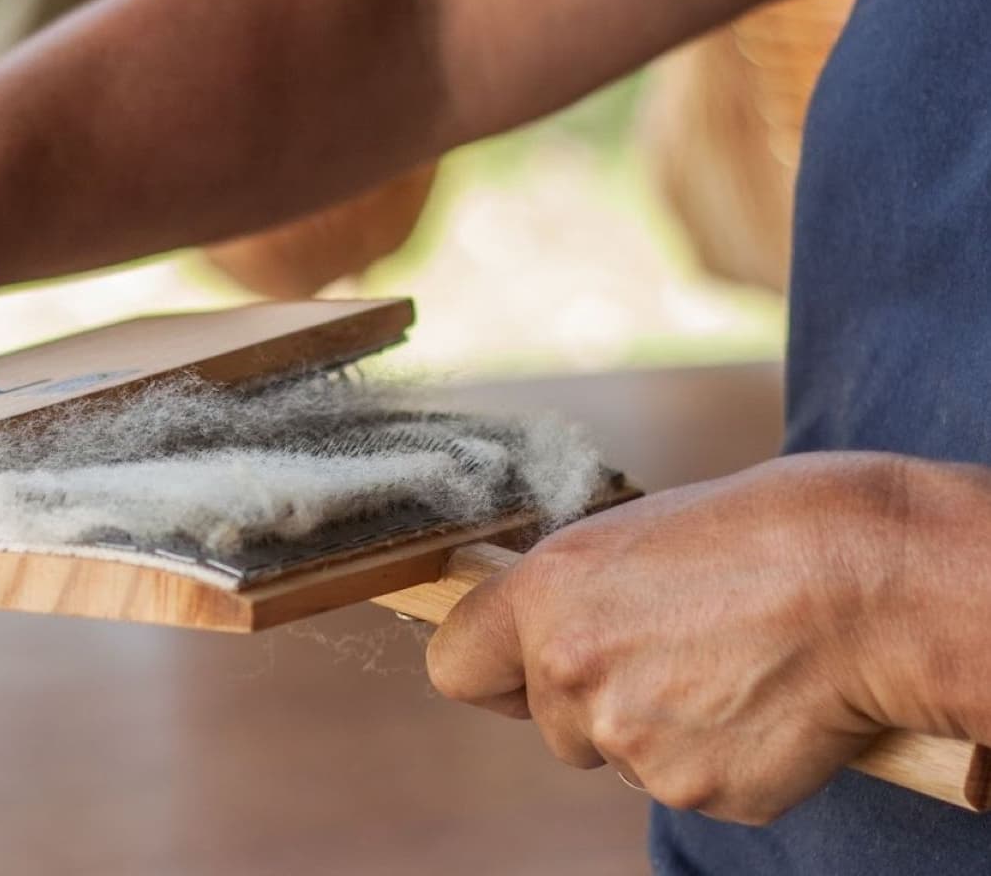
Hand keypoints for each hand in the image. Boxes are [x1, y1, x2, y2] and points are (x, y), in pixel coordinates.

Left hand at [426, 453, 912, 824]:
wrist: (867, 580)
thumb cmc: (761, 534)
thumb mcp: (632, 537)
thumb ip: (574, 596)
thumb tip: (549, 628)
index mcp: (544, 596)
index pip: (455, 667)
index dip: (490, 673)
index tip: (514, 672)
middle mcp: (570, 672)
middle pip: (549, 722)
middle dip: (597, 701)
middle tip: (675, 651)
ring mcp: (630, 741)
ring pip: (622, 757)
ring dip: (663, 730)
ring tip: (731, 665)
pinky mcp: (695, 789)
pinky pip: (691, 784)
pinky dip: (724, 758)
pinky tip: (764, 702)